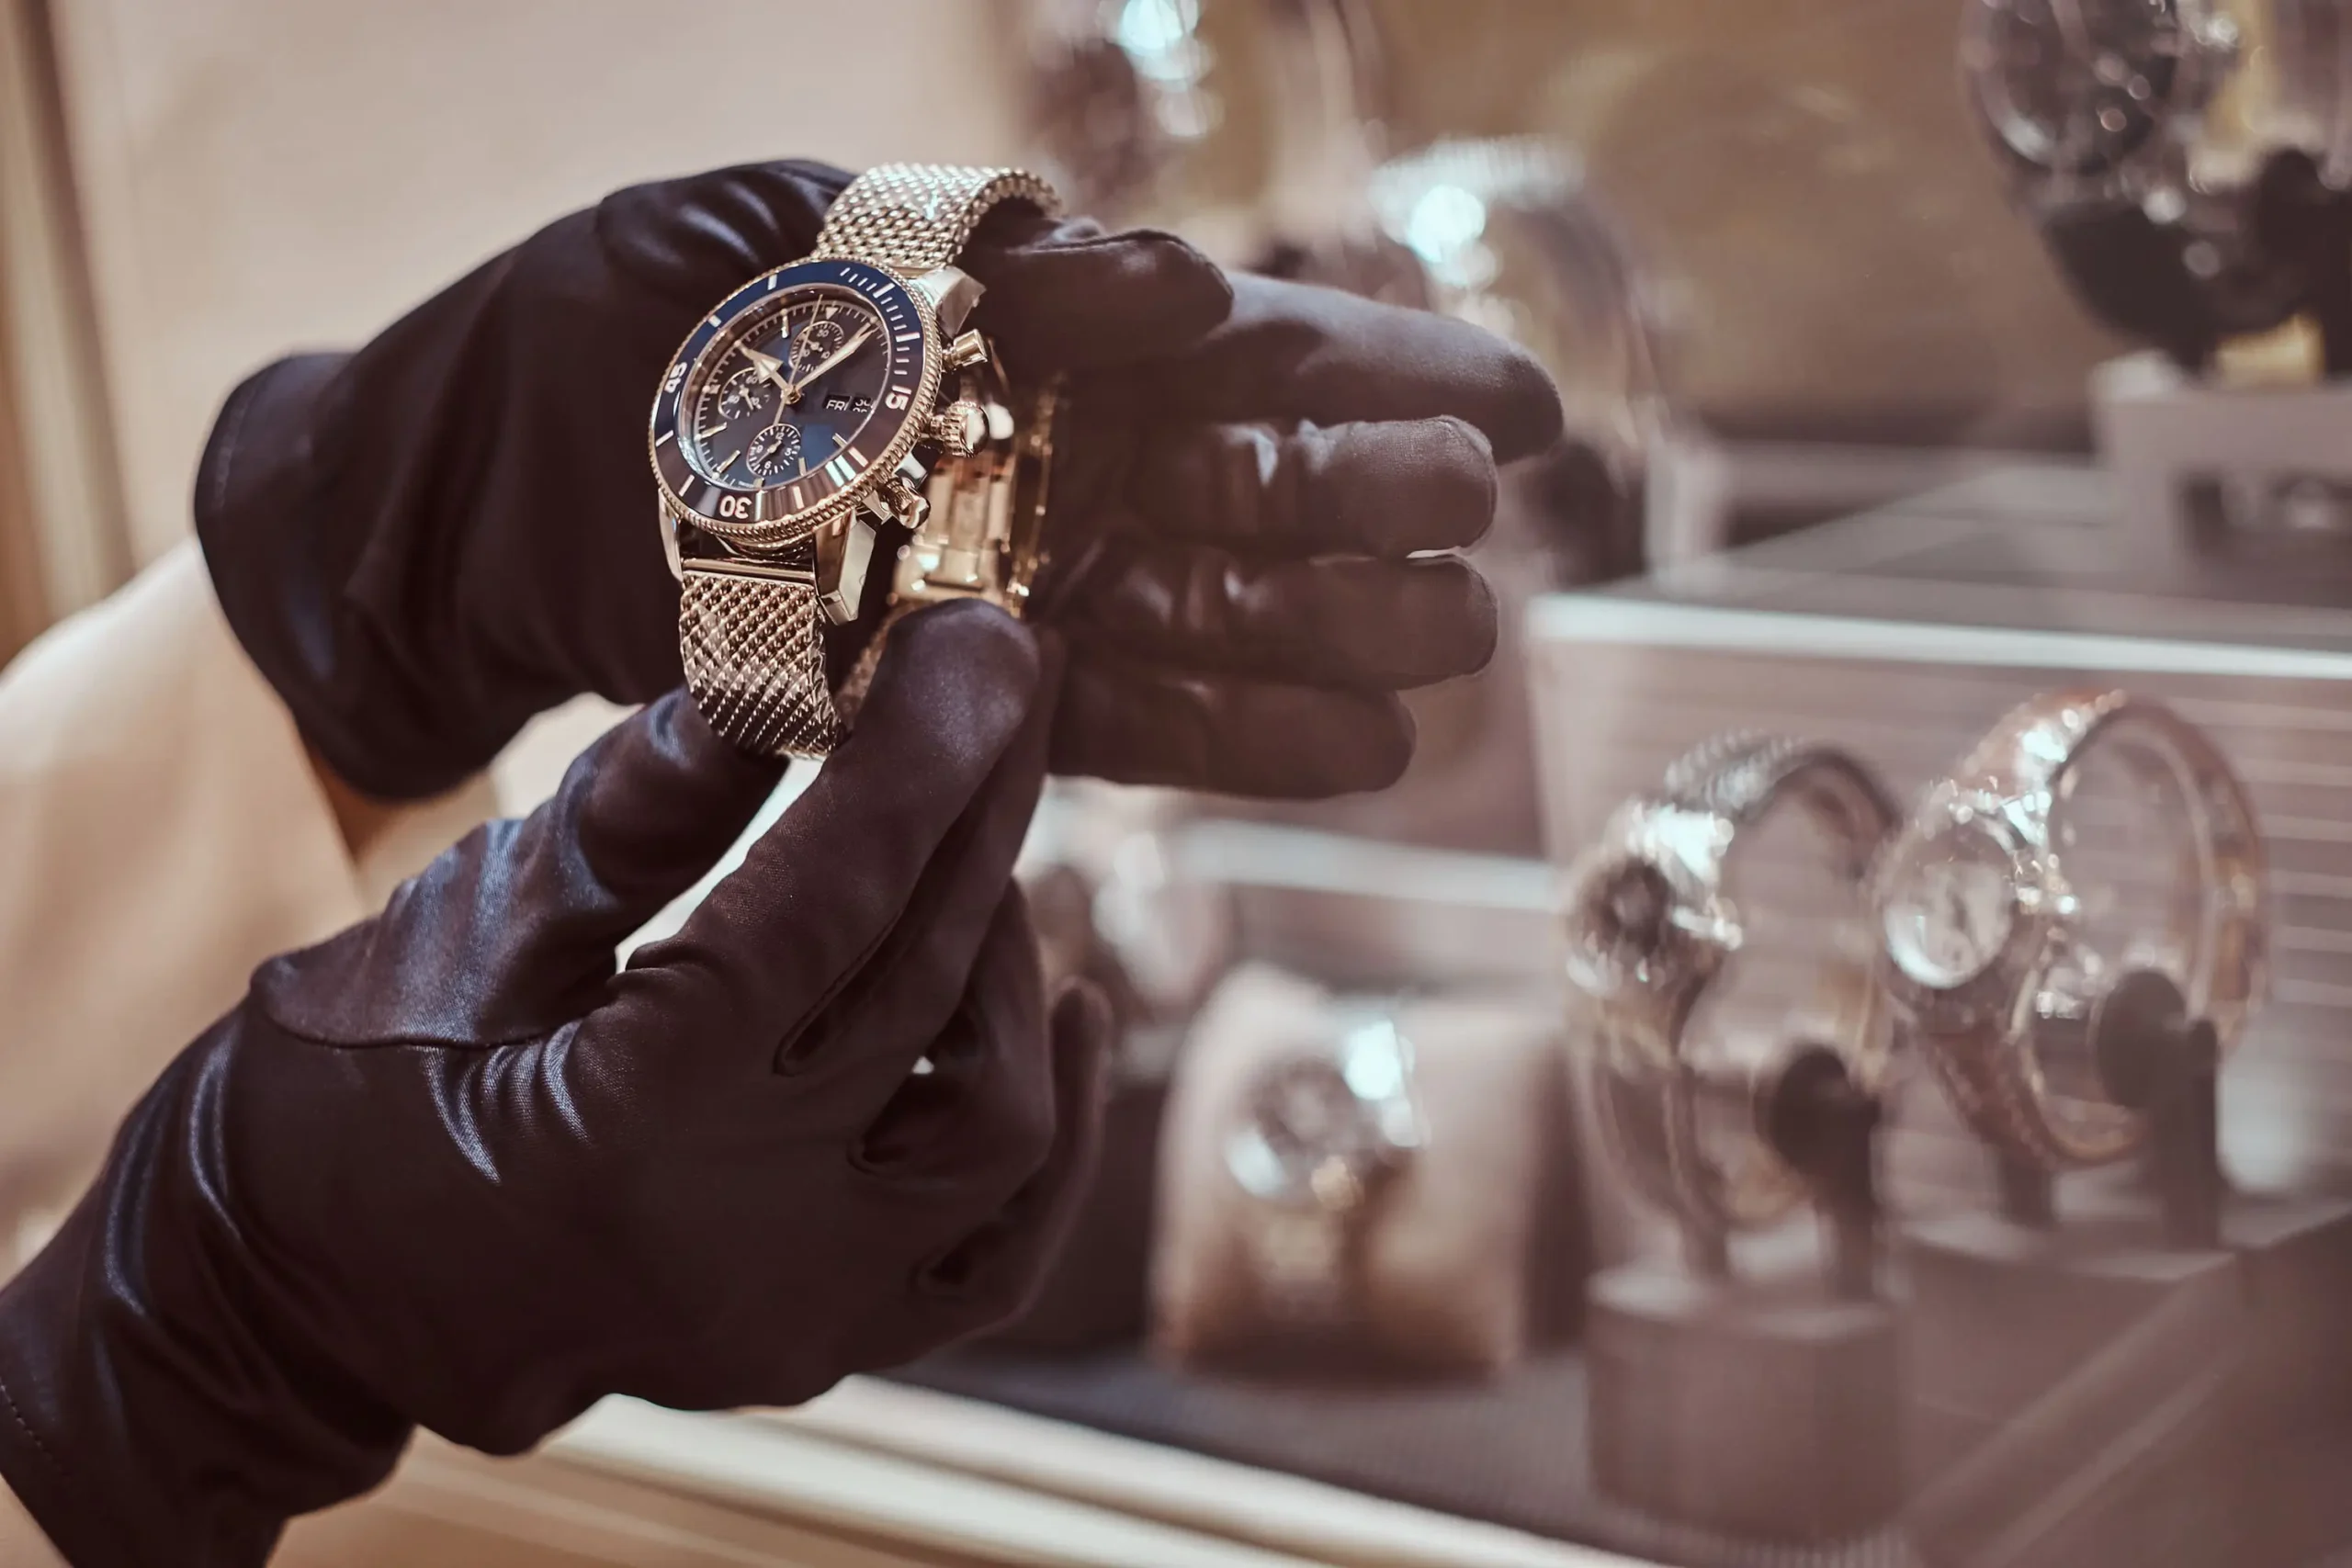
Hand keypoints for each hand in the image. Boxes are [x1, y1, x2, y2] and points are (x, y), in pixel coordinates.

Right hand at [0, 602, 1108, 1567]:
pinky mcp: (822, 1344)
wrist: (293, 1297)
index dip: (918, 760)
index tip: (979, 646)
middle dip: (980, 813)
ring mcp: (793, 1310)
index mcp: (623, 1122)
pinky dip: (1051, 1129)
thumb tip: (775, 673)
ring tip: (970, 852)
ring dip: (1009, 965)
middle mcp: (734, 1236)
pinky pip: (997, 1254)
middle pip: (930, 988)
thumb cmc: (338, 1092)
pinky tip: (1069, 1011)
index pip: (830, 909)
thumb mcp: (460, 929)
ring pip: (996, 1129)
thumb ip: (635, 818)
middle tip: (1005, 691)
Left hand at [196, 160, 1567, 800]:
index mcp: (1017, 332)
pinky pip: (1124, 722)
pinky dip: (1240, 739)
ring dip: (1337, 631)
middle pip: (1250, 481)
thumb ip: (975, 257)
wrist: (469, 494)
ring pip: (1213, 608)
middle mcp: (1038, 462)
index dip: (1378, 373)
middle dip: (1375, 498)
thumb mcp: (762, 228)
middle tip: (1488, 513)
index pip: (1236, 345)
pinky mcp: (956, 700)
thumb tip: (1167, 285)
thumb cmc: (602, 319)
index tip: (1512, 402)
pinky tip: (1359, 747)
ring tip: (1452, 647)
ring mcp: (1010, 586)